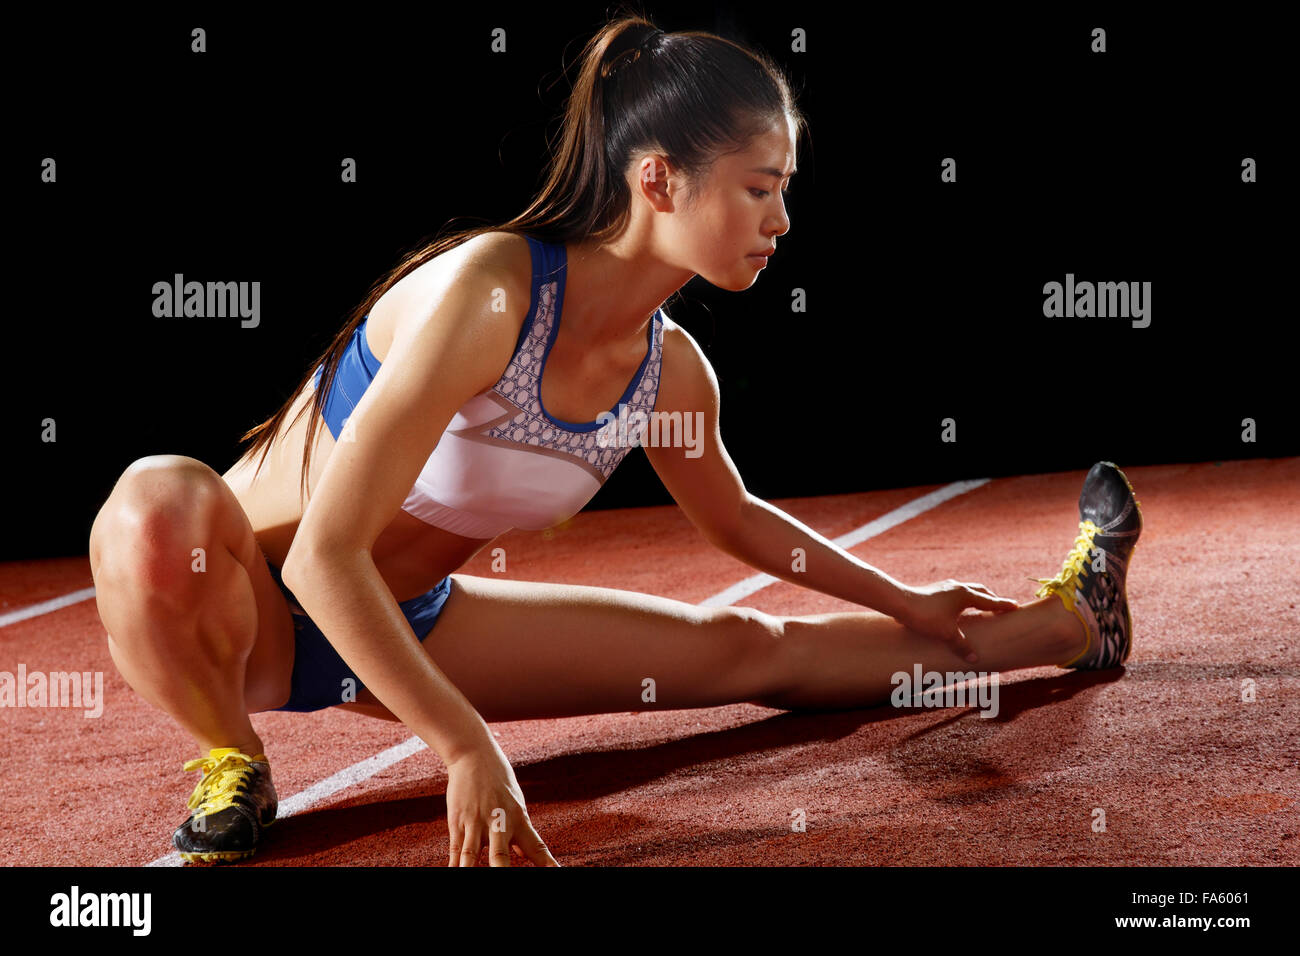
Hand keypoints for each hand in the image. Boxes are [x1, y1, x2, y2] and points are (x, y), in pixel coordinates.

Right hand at [445, 740, 558, 866]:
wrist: (474, 755)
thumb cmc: (499, 780)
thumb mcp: (516, 803)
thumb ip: (519, 831)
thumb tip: (525, 855)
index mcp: (519, 818)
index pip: (536, 846)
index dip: (546, 863)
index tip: (557, 872)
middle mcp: (498, 823)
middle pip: (500, 855)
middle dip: (502, 870)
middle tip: (506, 877)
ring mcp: (476, 823)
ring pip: (472, 853)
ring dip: (471, 868)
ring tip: (470, 877)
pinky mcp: (457, 821)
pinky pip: (455, 848)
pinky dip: (454, 864)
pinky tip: (453, 871)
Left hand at [896, 579, 1019, 663]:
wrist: (900, 602)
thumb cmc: (926, 617)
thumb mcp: (946, 634)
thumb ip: (962, 646)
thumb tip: (975, 659)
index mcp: (966, 595)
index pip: (990, 601)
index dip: (1004, 605)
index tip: (1016, 606)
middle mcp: (958, 587)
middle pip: (981, 591)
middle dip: (992, 599)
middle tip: (1001, 607)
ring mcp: (946, 586)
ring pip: (968, 589)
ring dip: (978, 597)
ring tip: (982, 605)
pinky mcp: (935, 589)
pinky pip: (956, 592)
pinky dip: (964, 598)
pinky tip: (958, 607)